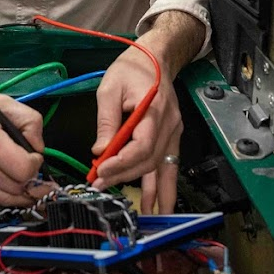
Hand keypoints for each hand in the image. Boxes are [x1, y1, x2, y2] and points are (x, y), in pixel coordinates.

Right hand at [0, 56, 48, 204]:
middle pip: (16, 191)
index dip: (36, 165)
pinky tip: (6, 178)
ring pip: (4, 200)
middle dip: (31, 181)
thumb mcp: (0, 101)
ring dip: (20, 192)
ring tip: (27, 180)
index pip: (23, 170)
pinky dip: (2, 190)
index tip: (34, 154)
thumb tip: (37, 147)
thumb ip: (29, 120)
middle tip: (32, 167)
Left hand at [89, 11, 202, 213]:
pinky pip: (169, 164)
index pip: (140, 146)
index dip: (121, 163)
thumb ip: (106, 121)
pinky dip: (165, 185)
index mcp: (154, 110)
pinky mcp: (172, 136)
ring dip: (155, 192)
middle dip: (126, 177)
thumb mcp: (110, 88)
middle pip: (149, 160)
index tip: (101, 171)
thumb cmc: (133, 68)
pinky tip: (161, 204)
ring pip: (164, 167)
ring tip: (148, 217)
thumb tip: (100, 151)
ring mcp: (174, 132)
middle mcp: (169, 125)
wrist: (157, 57)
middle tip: (102, 186)